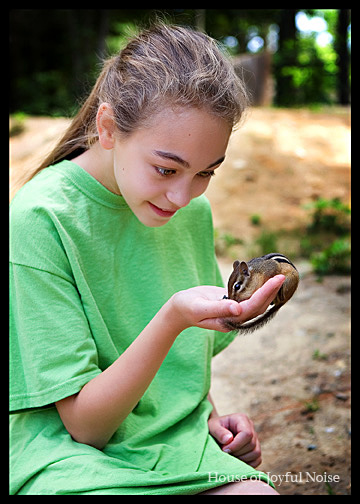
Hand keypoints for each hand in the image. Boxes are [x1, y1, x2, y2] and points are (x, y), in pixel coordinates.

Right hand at [170, 275, 284, 332]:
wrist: (179, 309)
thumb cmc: (187, 307)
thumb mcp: (200, 308)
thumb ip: (219, 309)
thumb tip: (238, 309)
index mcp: (229, 321)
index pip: (252, 307)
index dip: (265, 294)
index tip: (276, 281)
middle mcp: (235, 318)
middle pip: (259, 305)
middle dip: (271, 291)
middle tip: (282, 275)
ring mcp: (234, 311)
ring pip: (256, 302)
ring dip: (268, 290)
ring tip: (278, 277)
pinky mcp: (232, 302)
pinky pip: (249, 296)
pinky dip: (258, 288)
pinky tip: (264, 279)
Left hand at [208, 413, 261, 467]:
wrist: (215, 433)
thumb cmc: (214, 429)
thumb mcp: (212, 427)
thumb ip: (219, 432)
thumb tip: (229, 439)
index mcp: (241, 419)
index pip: (247, 433)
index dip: (236, 445)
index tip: (224, 449)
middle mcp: (251, 427)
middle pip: (251, 444)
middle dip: (237, 452)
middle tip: (225, 453)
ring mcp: (255, 439)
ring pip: (256, 453)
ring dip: (242, 459)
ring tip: (230, 456)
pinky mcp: (256, 449)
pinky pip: (257, 460)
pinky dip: (247, 464)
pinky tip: (236, 461)